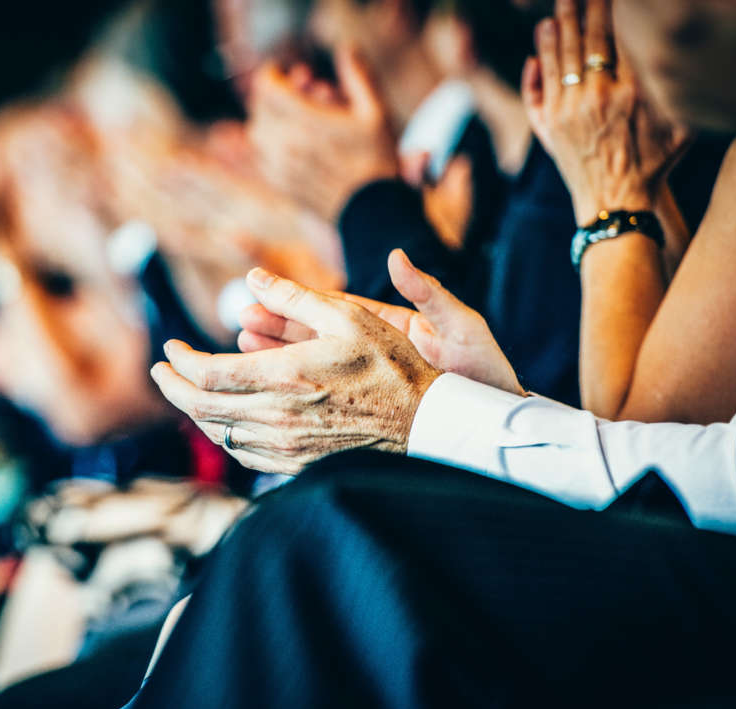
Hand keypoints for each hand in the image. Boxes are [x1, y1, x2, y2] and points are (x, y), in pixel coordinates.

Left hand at [149, 268, 442, 474]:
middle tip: (161, 371)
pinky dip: (223, 434)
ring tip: (186, 391)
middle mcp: (278, 416)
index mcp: (285, 376)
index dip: (179, 361)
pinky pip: (243, 453)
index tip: (171, 347)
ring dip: (195, 412)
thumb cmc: (391, 365)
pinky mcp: (296, 464)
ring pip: (219, 433)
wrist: (424, 424)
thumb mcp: (349, 317)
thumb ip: (296, 297)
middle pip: (200, 409)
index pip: (206, 374)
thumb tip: (254, 276)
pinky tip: (224, 418)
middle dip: (172, 388)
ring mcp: (285, 446)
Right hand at [238, 249, 523, 395]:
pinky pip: (326, 400)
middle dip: (276, 329)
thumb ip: (429, 293)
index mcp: (391, 328)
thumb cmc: (486, 372)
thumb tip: (396, 257)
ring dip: (278, 361)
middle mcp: (374, 353)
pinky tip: (267, 395)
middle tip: (239, 321)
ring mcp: (370, 381)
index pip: (334, 310)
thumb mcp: (462, 326)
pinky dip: (297, 395)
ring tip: (242, 351)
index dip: (296, 302)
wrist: (497, 424)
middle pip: (315, 337)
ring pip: (315, 369)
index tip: (259, 292)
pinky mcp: (370, 407)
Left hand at [248, 45, 398, 221]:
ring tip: (294, 118)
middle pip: (260, 107)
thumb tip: (346, 49)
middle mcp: (286, 144)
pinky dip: (270, 145)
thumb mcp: (376, 113)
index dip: (273, 73)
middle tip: (295, 93)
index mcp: (306, 122)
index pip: (267, 86)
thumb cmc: (377, 162)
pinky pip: (262, 157)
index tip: (286, 71)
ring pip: (257, 133)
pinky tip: (292, 144)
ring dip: (270, 120)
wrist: (373, 215)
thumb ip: (358, 77)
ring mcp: (280, 167)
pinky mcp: (281, 185)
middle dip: (275, 96)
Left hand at [522, 0, 689, 225]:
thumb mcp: (681, 127)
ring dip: (557, 26)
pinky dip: (539, 61)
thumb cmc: (654, 165)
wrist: (618, 205)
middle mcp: (598, 96)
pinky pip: (540, 85)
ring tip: (558, 5)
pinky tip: (539, 42)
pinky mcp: (550, 125)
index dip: (618, 11)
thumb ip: (678, 92)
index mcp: (632, 91)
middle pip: (587, 38)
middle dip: (585, 7)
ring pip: (559, 56)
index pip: (622, 37)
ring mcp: (569, 109)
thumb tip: (678, 58)